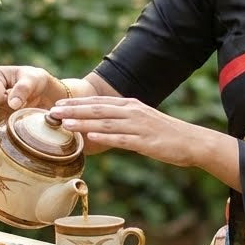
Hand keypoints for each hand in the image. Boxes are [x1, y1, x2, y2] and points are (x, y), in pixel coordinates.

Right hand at [0, 65, 60, 132]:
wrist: (36, 91)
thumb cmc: (34, 82)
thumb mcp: (34, 81)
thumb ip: (24, 89)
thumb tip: (12, 104)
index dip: (11, 103)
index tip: (20, 98)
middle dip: (7, 111)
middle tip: (17, 105)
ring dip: (2, 119)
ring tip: (11, 109)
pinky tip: (5, 117)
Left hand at [53, 94, 241, 187]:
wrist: (193, 142)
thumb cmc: (166, 135)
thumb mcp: (142, 123)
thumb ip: (121, 123)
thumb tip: (99, 128)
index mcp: (130, 106)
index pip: (99, 102)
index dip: (76, 103)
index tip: (57, 104)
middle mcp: (133, 112)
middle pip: (98, 110)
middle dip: (73, 110)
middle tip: (52, 112)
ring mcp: (139, 126)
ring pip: (106, 123)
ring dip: (83, 122)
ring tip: (64, 124)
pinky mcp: (146, 142)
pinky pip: (121, 139)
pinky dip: (104, 138)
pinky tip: (90, 138)